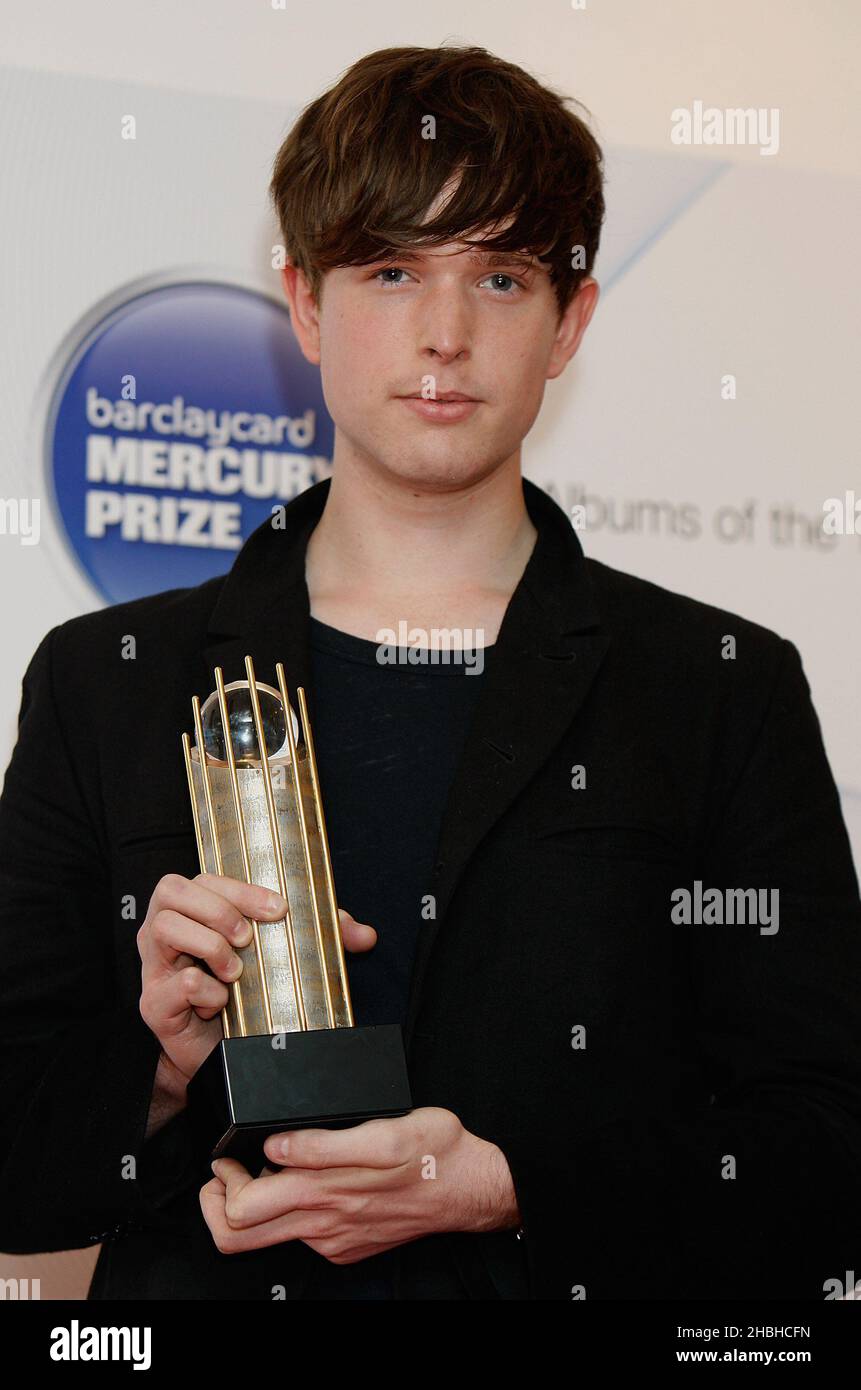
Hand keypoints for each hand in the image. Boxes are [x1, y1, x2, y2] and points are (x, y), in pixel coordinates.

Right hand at [138, 872, 376, 1095]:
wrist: (225, 1056)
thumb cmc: (250, 996)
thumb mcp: (288, 959)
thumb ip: (324, 939)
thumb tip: (365, 935)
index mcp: (195, 911)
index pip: (207, 879)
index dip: (243, 889)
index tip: (280, 910)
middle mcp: (166, 931)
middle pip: (171, 890)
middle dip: (218, 909)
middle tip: (249, 939)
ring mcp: (155, 967)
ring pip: (161, 927)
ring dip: (208, 945)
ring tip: (237, 972)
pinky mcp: (154, 1004)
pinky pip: (175, 984)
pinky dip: (205, 990)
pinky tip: (222, 1003)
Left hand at [199, 1107, 520, 1262]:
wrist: (473, 1187)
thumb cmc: (436, 1154)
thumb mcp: (384, 1133)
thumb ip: (322, 1144)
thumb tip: (275, 1146)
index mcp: (323, 1194)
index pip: (238, 1212)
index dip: (220, 1184)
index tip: (227, 1157)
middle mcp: (322, 1225)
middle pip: (239, 1237)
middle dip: (220, 1203)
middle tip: (228, 1171)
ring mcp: (334, 1240)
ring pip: (269, 1237)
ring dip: (253, 1206)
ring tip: (265, 1170)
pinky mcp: (348, 1245)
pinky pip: (304, 1236)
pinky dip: (292, 1210)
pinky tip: (310, 1182)